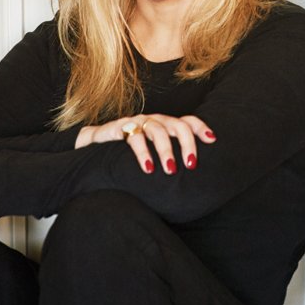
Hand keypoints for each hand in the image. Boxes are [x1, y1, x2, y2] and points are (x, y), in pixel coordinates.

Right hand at [75, 114, 215, 174]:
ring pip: (157, 130)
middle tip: (191, 164)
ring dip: (166, 150)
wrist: (92, 147)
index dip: (200, 128)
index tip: (212, 140)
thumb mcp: (152, 155)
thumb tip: (193, 183)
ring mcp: (137, 122)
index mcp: (165, 125)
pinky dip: (143, 153)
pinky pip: (134, 138)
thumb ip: (169, 161)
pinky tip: (148, 168)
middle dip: (187, 144)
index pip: (187, 121)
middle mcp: (154, 121)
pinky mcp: (119, 128)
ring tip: (170, 170)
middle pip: (177, 125)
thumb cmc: (127, 155)